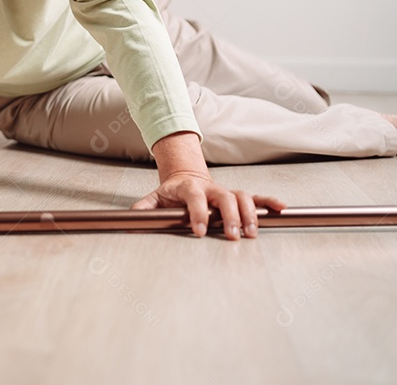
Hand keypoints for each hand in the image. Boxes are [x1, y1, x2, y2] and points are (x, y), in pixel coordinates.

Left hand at [131, 171, 286, 239]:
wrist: (185, 177)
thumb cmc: (171, 193)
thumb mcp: (154, 198)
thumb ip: (145, 208)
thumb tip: (133, 218)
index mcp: (189, 188)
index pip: (194, 198)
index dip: (197, 213)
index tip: (199, 230)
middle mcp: (210, 188)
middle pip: (224, 197)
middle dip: (230, 216)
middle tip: (232, 236)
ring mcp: (225, 191)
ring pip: (242, 197)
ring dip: (250, 213)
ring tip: (252, 233)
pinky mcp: (236, 196)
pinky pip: (255, 197)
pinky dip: (269, 201)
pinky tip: (280, 208)